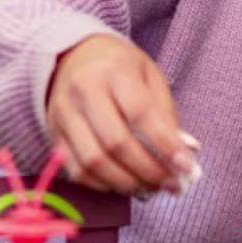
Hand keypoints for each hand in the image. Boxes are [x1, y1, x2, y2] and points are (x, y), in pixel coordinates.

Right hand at [46, 35, 195, 195]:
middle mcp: (83, 91)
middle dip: (149, 171)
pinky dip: (104, 185)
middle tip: (172, 184)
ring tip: (151, 187)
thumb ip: (165, 113)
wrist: (72, 55)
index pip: (141, 113)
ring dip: (128, 183)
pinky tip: (124, 183)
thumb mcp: (149, 75)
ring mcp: (64, 115)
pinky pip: (77, 171)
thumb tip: (183, 154)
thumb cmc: (119, 66)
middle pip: (116, 142)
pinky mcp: (54, 134)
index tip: (188, 167)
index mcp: (113, 70)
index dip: (166, 145)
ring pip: (94, 161)